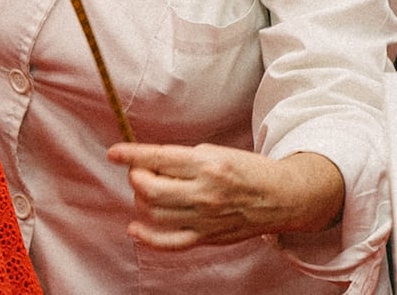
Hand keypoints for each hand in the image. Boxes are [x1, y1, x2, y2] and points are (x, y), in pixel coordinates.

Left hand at [106, 143, 345, 249]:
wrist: (282, 197)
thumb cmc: (247, 170)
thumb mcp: (216, 153)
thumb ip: (181, 159)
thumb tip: (145, 162)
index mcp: (206, 164)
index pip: (157, 158)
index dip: (130, 155)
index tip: (114, 153)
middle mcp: (203, 192)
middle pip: (149, 188)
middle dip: (136, 177)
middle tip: (140, 171)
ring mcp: (204, 218)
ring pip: (154, 213)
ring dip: (140, 201)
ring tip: (146, 192)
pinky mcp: (207, 237)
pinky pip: (169, 242)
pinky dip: (147, 238)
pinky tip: (135, 228)